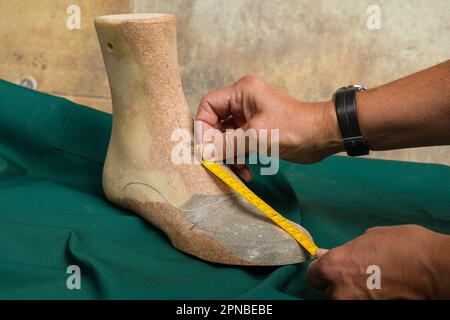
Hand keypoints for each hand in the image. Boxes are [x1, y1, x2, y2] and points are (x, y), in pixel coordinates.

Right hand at [195, 76, 342, 179]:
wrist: (322, 136)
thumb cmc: (293, 128)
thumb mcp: (255, 136)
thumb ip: (227, 144)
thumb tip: (204, 153)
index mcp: (241, 92)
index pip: (208, 106)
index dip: (203, 127)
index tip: (206, 148)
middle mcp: (242, 102)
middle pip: (215, 124)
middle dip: (217, 146)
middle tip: (218, 163)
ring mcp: (249, 118)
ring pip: (226, 138)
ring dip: (229, 156)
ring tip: (238, 172)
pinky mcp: (257, 132)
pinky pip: (239, 146)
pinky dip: (240, 159)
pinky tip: (247, 173)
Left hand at [307, 225, 449, 298]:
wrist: (433, 268)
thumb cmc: (404, 247)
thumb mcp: (369, 238)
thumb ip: (345, 250)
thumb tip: (331, 254)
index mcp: (334, 267)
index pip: (313, 275)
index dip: (322, 271)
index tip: (328, 269)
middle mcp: (340, 290)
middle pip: (329, 291)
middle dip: (339, 284)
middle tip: (356, 275)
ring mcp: (355, 304)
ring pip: (344, 299)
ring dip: (353, 293)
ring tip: (372, 283)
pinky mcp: (371, 312)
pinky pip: (361, 303)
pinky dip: (367, 298)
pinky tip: (380, 290)